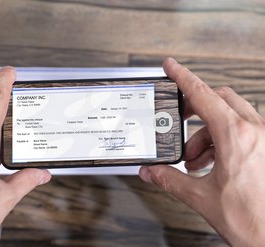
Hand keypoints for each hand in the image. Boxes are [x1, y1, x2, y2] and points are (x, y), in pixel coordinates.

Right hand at [139, 58, 264, 245]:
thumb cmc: (253, 220)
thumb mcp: (201, 197)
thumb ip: (170, 180)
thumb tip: (150, 172)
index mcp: (237, 137)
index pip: (203, 96)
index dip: (183, 77)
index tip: (171, 66)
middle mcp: (256, 132)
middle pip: (219, 99)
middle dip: (195, 108)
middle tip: (179, 117)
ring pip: (231, 116)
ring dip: (207, 132)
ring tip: (194, 158)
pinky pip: (242, 131)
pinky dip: (222, 140)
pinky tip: (211, 164)